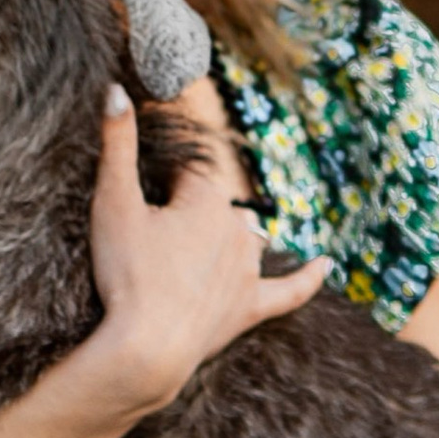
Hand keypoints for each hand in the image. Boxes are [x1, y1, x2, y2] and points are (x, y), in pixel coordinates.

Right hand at [87, 79, 326, 412]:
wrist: (146, 348)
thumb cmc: (125, 273)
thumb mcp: (111, 202)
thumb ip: (116, 144)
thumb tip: (114, 89)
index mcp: (206, 199)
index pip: (188, 175)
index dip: (159, 189)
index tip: (137, 212)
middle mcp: (236, 230)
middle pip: (214, 208)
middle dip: (186, 216)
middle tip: (150, 247)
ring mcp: (247, 271)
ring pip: (245, 240)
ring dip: (226, 240)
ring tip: (192, 256)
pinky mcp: (250, 309)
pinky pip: (290, 290)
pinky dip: (308, 277)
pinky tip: (327, 265)